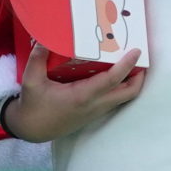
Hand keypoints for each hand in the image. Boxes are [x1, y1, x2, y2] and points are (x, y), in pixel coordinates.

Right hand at [6, 45, 144, 141]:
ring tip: (130, 62)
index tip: (137, 51)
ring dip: (131, 81)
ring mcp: (96, 111)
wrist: (32, 130)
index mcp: (82, 96)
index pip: (112, 80)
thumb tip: (43, 39)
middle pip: (128, 92)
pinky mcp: (93, 114)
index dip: (127, 65)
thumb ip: (37, 59)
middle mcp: (94, 105)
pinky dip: (120, 87)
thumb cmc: (33, 106)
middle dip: (139, 75)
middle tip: (139, 56)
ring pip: (123, 97)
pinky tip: (113, 74)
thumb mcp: (31, 81)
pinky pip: (114, 99)